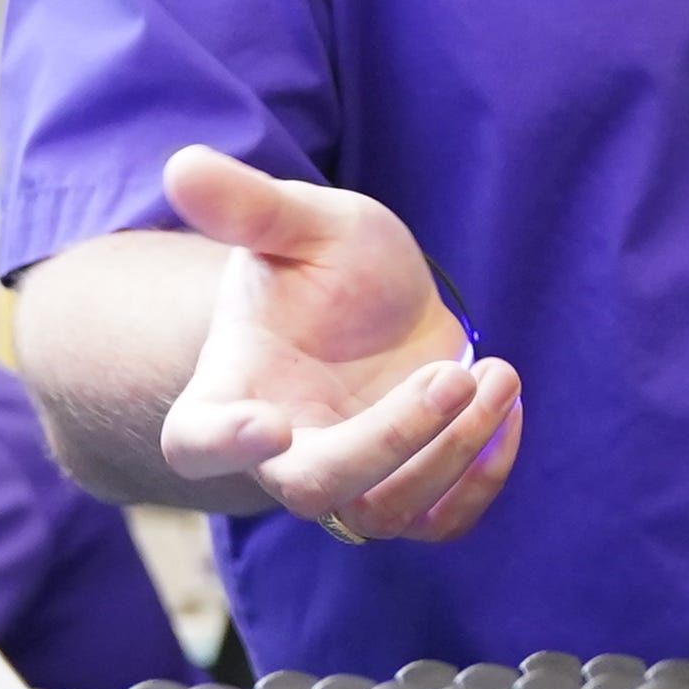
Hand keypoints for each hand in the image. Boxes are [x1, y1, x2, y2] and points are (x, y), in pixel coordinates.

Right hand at [150, 145, 520, 545]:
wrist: (376, 296)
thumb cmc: (323, 260)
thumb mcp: (299, 221)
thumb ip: (246, 204)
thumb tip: (182, 164)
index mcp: (234, 389)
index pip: (196, 442)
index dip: (224, 446)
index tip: (270, 426)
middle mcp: (283, 451)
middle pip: (314, 490)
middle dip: (391, 440)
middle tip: (449, 376)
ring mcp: (348, 480)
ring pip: (384, 514)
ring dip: (452, 453)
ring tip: (495, 374)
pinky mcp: (409, 491)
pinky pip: (443, 523)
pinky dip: (485, 478)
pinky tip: (507, 404)